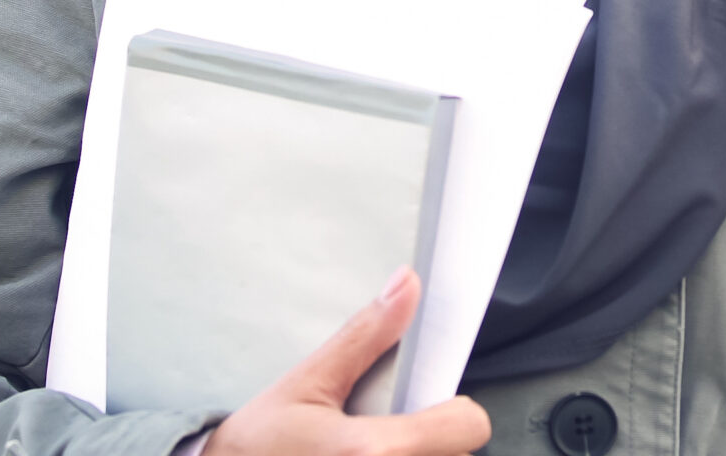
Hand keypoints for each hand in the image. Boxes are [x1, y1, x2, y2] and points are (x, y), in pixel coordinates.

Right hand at [199, 269, 489, 455]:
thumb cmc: (256, 445)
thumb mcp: (307, 383)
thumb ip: (365, 337)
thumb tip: (407, 286)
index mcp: (373, 451)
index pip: (468, 425)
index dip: (455, 408)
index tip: (428, 402)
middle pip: (456, 452)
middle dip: (429, 434)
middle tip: (381, 426)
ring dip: (412, 452)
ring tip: (362, 449)